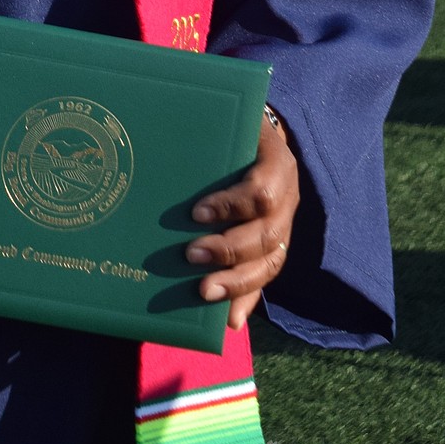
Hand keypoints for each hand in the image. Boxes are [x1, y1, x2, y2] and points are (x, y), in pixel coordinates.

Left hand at [185, 110, 298, 330]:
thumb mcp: (228, 124)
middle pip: (267, 234)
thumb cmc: (235, 131)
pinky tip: (229, 319)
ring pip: (271, 261)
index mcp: (277, 162)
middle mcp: (288, 198)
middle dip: (229, 250)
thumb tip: (156, 139)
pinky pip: (266, 276)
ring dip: (238, 282)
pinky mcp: (277, 245)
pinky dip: (248, 299)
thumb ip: (206, 133)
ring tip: (205, 294)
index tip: (196, 213)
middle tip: (190, 256)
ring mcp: (286, 224)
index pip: (262, 191)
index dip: (231, 206)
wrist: (265, 137)